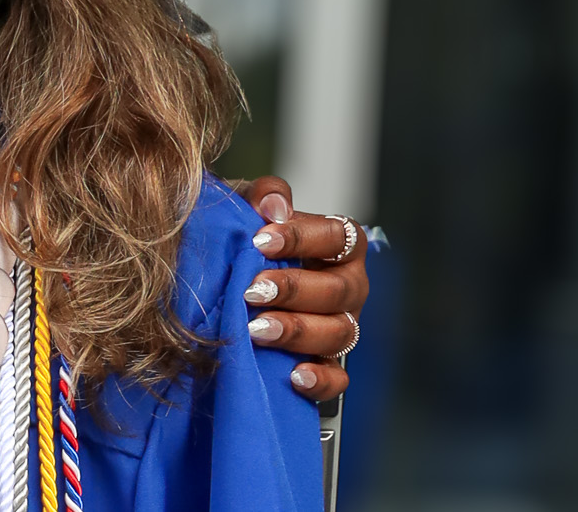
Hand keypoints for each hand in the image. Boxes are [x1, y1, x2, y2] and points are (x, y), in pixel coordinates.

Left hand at [230, 176, 367, 403]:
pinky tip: (293, 376)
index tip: (260, 240)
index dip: (302, 237)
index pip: (337, 236)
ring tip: (257, 329)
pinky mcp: (328, 363)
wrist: (229, 278)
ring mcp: (341, 326)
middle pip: (340, 290)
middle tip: (254, 290)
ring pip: (339, 333)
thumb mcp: (248, 208)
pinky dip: (320, 380)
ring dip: (298, 331)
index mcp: (338, 245)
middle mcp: (348, 286)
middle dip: (295, 289)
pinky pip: (338, 379)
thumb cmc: (247, 239)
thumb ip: (263, 197)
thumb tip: (273, 205)